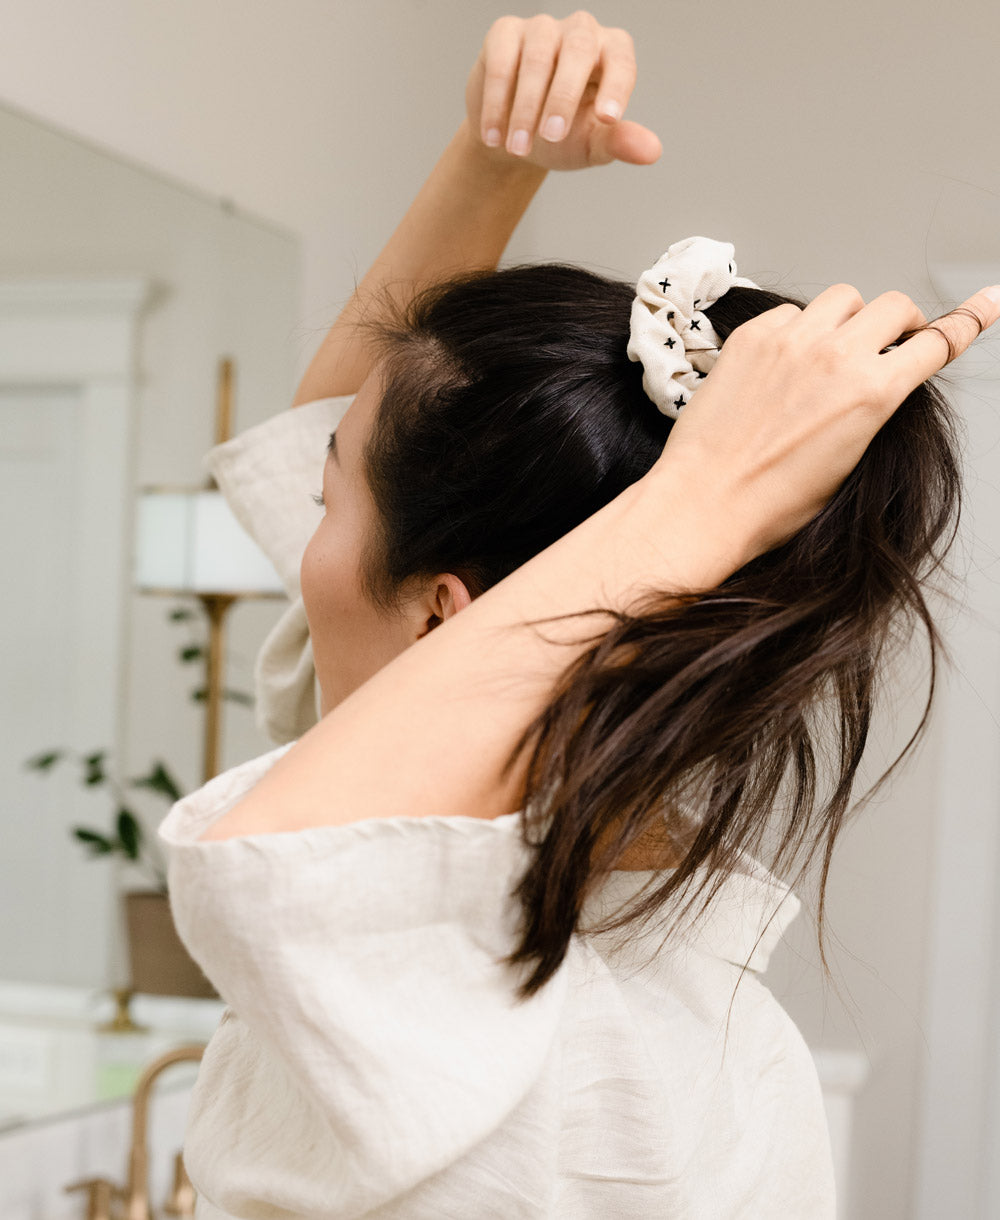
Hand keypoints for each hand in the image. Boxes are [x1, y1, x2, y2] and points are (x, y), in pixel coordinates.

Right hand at [465, 12, 661, 171]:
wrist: (514, 138)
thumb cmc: (561, 136)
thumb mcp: (592, 143)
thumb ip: (619, 143)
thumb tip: (652, 152)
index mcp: (612, 52)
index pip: (621, 61)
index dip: (616, 87)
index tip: (607, 118)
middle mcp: (581, 31)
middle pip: (578, 53)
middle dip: (562, 98)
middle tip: (551, 137)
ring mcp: (542, 28)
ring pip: (537, 59)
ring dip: (524, 108)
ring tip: (517, 148)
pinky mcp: (505, 33)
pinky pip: (501, 62)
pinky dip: (495, 101)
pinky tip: (493, 136)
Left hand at [655, 284, 999, 558]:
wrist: (704, 502)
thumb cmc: (771, 502)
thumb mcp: (847, 463)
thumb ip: (870, 409)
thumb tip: (874, 385)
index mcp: (872, 393)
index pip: (936, 342)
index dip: (966, 322)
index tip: (986, 302)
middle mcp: (836, 355)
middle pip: (893, 306)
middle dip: (897, 324)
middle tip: (883, 346)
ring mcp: (790, 340)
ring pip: (842, 298)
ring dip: (846, 318)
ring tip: (827, 352)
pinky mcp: (750, 337)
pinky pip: (790, 312)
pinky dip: (795, 329)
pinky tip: (781, 363)